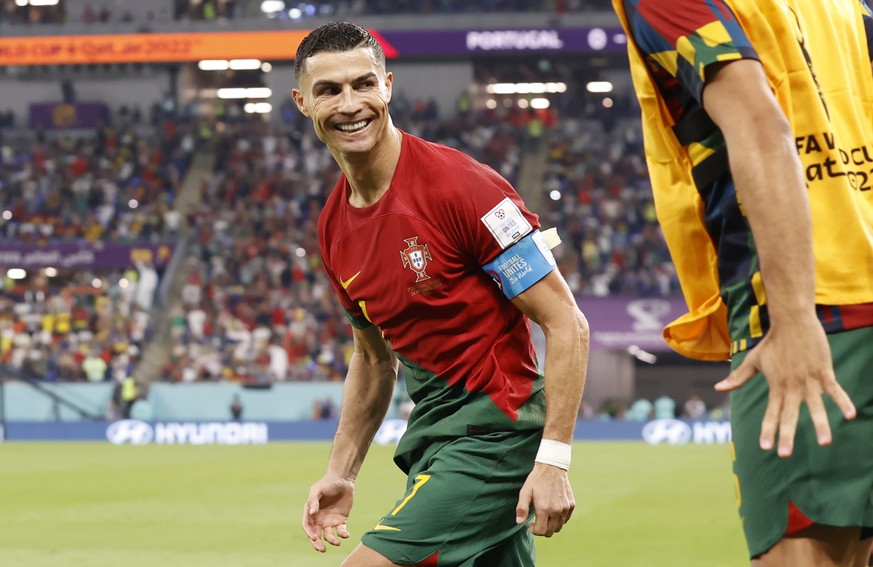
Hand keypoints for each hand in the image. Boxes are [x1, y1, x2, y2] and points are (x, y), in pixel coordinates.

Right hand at [302, 474, 354, 551]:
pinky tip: (345, 535)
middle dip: (317, 543)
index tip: (314, 538)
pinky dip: (343, 535)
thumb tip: (312, 513)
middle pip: (316, 535)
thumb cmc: (327, 483)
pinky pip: (341, 531)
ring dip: (331, 540)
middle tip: (322, 549)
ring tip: (337, 542)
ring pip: (329, 535)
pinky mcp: (341, 520)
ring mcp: (330, 521)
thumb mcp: (317, 489)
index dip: (309, 533)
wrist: (342, 480)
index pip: (308, 526)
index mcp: (311, 512)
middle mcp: (319, 519)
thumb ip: (313, 501)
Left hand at [515, 463, 574, 536]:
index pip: (541, 531)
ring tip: (545, 516)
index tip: (531, 524)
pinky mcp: (571, 505)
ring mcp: (565, 508)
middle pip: (551, 532)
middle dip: (542, 530)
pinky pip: (566, 519)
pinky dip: (559, 519)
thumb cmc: (537, 479)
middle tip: (537, 521)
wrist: (552, 467)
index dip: (534, 531)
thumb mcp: (525, 491)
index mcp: (544, 509)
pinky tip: (553, 510)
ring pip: (559, 527)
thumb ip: (521, 508)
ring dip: (551, 525)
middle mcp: (557, 510)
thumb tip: (519, 523)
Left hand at [714, 318, 855, 457]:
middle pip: (789, 415)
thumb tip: (717, 388)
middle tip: (785, 455)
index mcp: (776, 386)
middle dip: (787, 435)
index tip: (766, 447)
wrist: (791, 322)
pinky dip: (842, 401)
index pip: (771, 413)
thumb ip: (738, 378)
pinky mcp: (823, 371)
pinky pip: (835, 390)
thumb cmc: (772, 343)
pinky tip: (851, 415)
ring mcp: (809, 380)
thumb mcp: (753, 361)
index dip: (768, 430)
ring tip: (824, 442)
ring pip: (815, 406)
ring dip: (820, 424)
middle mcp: (792, 386)